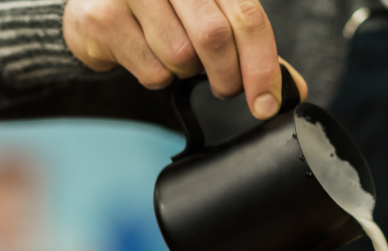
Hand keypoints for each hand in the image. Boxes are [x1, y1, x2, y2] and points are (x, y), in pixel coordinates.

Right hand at [63, 0, 307, 118]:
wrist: (95, 6)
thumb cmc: (162, 13)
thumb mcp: (211, 19)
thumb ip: (250, 48)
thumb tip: (292, 89)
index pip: (247, 17)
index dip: (262, 66)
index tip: (266, 103)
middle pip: (215, 37)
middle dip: (226, 76)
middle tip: (224, 87)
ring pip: (180, 56)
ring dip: (184, 72)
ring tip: (174, 56)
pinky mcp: (104, 16)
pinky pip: (151, 69)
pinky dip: (156, 76)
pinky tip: (146, 55)